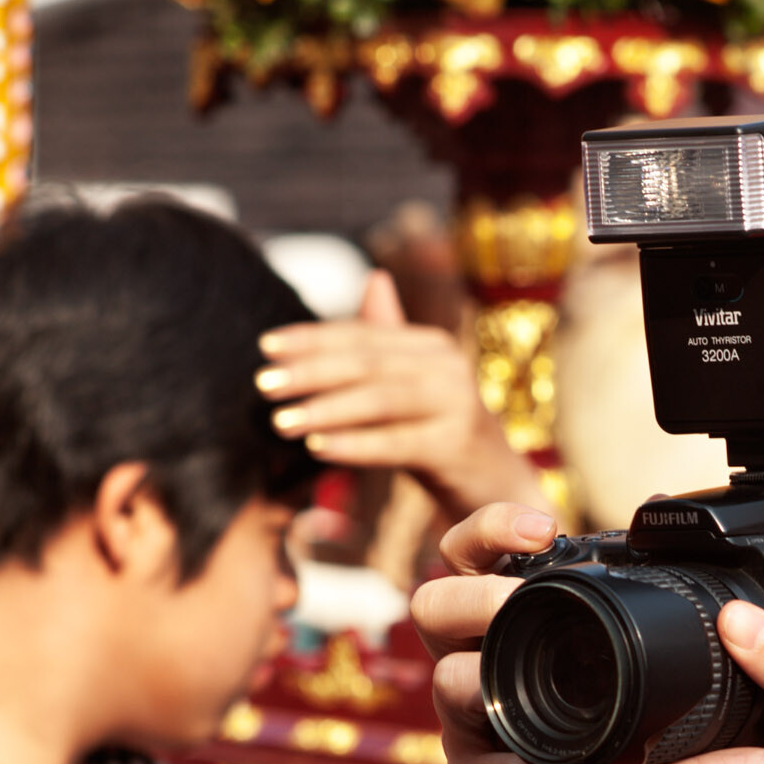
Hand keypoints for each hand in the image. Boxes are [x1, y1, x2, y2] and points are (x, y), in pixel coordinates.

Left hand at [258, 272, 545, 523]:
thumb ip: (390, 337)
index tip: (266, 347)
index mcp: (431, 345)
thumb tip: (374, 277)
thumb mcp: (416, 382)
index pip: (362, 334)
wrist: (499, 486)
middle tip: (264, 384)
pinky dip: (354, 444)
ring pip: (379, 400)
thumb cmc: (444, 433)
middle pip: (367, 363)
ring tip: (280, 421)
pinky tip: (318, 449)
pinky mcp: (457, 445)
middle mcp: (448, 366)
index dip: (312, 338)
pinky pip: (396, 443)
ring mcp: (457, 404)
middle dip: (310, 372)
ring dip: (325, 409)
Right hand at [410, 505, 686, 763]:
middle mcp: (482, 681)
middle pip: (432, 606)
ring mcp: (474, 742)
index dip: (491, 531)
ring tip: (524, 672)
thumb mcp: (653, 691)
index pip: (474, 562)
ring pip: (446, 685)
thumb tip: (706, 571)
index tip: (544, 526)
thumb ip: (656, 632)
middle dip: (473, 593)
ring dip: (481, 673)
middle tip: (519, 598)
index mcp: (518, 642)